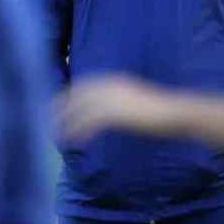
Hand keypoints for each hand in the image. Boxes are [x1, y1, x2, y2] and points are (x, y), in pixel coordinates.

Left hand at [59, 75, 177, 141]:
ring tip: (58, 136)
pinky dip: (80, 132)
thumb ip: (120, 102)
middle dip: (61, 107)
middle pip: (77, 94)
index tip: (57, 107)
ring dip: (67, 122)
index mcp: (115, 81)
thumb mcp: (136, 101)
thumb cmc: (161, 110)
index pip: (84, 85)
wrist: (175, 113)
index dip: (68, 96)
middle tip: (49, 121)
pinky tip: (75, 143)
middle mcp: (111, 86)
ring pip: (80, 109)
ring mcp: (113, 98)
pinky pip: (90, 123)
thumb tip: (108, 113)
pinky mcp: (115, 113)